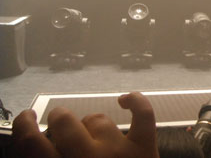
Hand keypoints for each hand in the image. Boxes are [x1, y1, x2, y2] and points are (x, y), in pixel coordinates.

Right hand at [13, 92, 159, 157]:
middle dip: (61, 120)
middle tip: (61, 126)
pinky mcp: (145, 148)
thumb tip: (39, 146)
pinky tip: (126, 100)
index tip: (26, 119)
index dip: (24, 126)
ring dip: (92, 126)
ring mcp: (117, 151)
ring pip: (98, 119)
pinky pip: (143, 115)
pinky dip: (137, 102)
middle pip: (65, 122)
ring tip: (93, 142)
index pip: (30, 143)